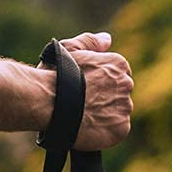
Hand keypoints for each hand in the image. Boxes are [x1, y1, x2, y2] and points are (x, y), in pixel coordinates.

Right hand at [42, 32, 133, 150]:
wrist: (45, 101)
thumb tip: (107, 39)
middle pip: (118, 94)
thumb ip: (90, 42)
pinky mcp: (120, 129)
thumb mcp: (69, 49)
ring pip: (117, 113)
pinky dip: (103, 132)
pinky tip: (86, 127)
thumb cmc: (53, 75)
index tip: (85, 89)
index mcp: (118, 64)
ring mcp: (124, 107)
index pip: (116, 75)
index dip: (99, 83)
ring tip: (80, 116)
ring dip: (103, 115)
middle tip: (81, 104)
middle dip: (103, 98)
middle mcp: (126, 84)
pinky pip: (115, 131)